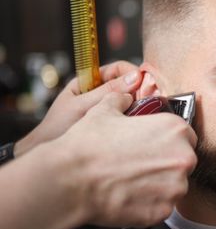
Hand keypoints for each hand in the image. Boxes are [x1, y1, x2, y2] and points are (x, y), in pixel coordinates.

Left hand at [15, 61, 142, 156]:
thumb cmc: (57, 129)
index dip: (132, 73)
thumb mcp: (82, 106)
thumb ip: (108, 91)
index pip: (117, 69)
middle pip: (127, 84)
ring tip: (147, 111)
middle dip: (140, 89)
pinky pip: (130, 116)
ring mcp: (108, 109)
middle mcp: (100, 93)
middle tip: (151, 99)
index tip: (145, 82)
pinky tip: (140, 123)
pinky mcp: (114, 124)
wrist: (52, 159)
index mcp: (89, 82)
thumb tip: (135, 76)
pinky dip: (137, 117)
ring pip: (131, 100)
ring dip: (140, 104)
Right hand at [52, 92, 197, 226]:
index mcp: (176, 129)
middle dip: (166, 163)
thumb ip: (121, 100)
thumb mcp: (105, 110)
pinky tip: (129, 197)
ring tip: (132, 182)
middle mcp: (184, 157)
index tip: (154, 147)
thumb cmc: (88, 144)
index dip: (168, 142)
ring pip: (175, 186)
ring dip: (159, 185)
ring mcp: (176, 187)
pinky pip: (163, 206)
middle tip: (140, 166)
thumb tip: (124, 97)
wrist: (71, 180)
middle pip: (183, 161)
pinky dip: (149, 204)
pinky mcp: (164, 210)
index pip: (185, 136)